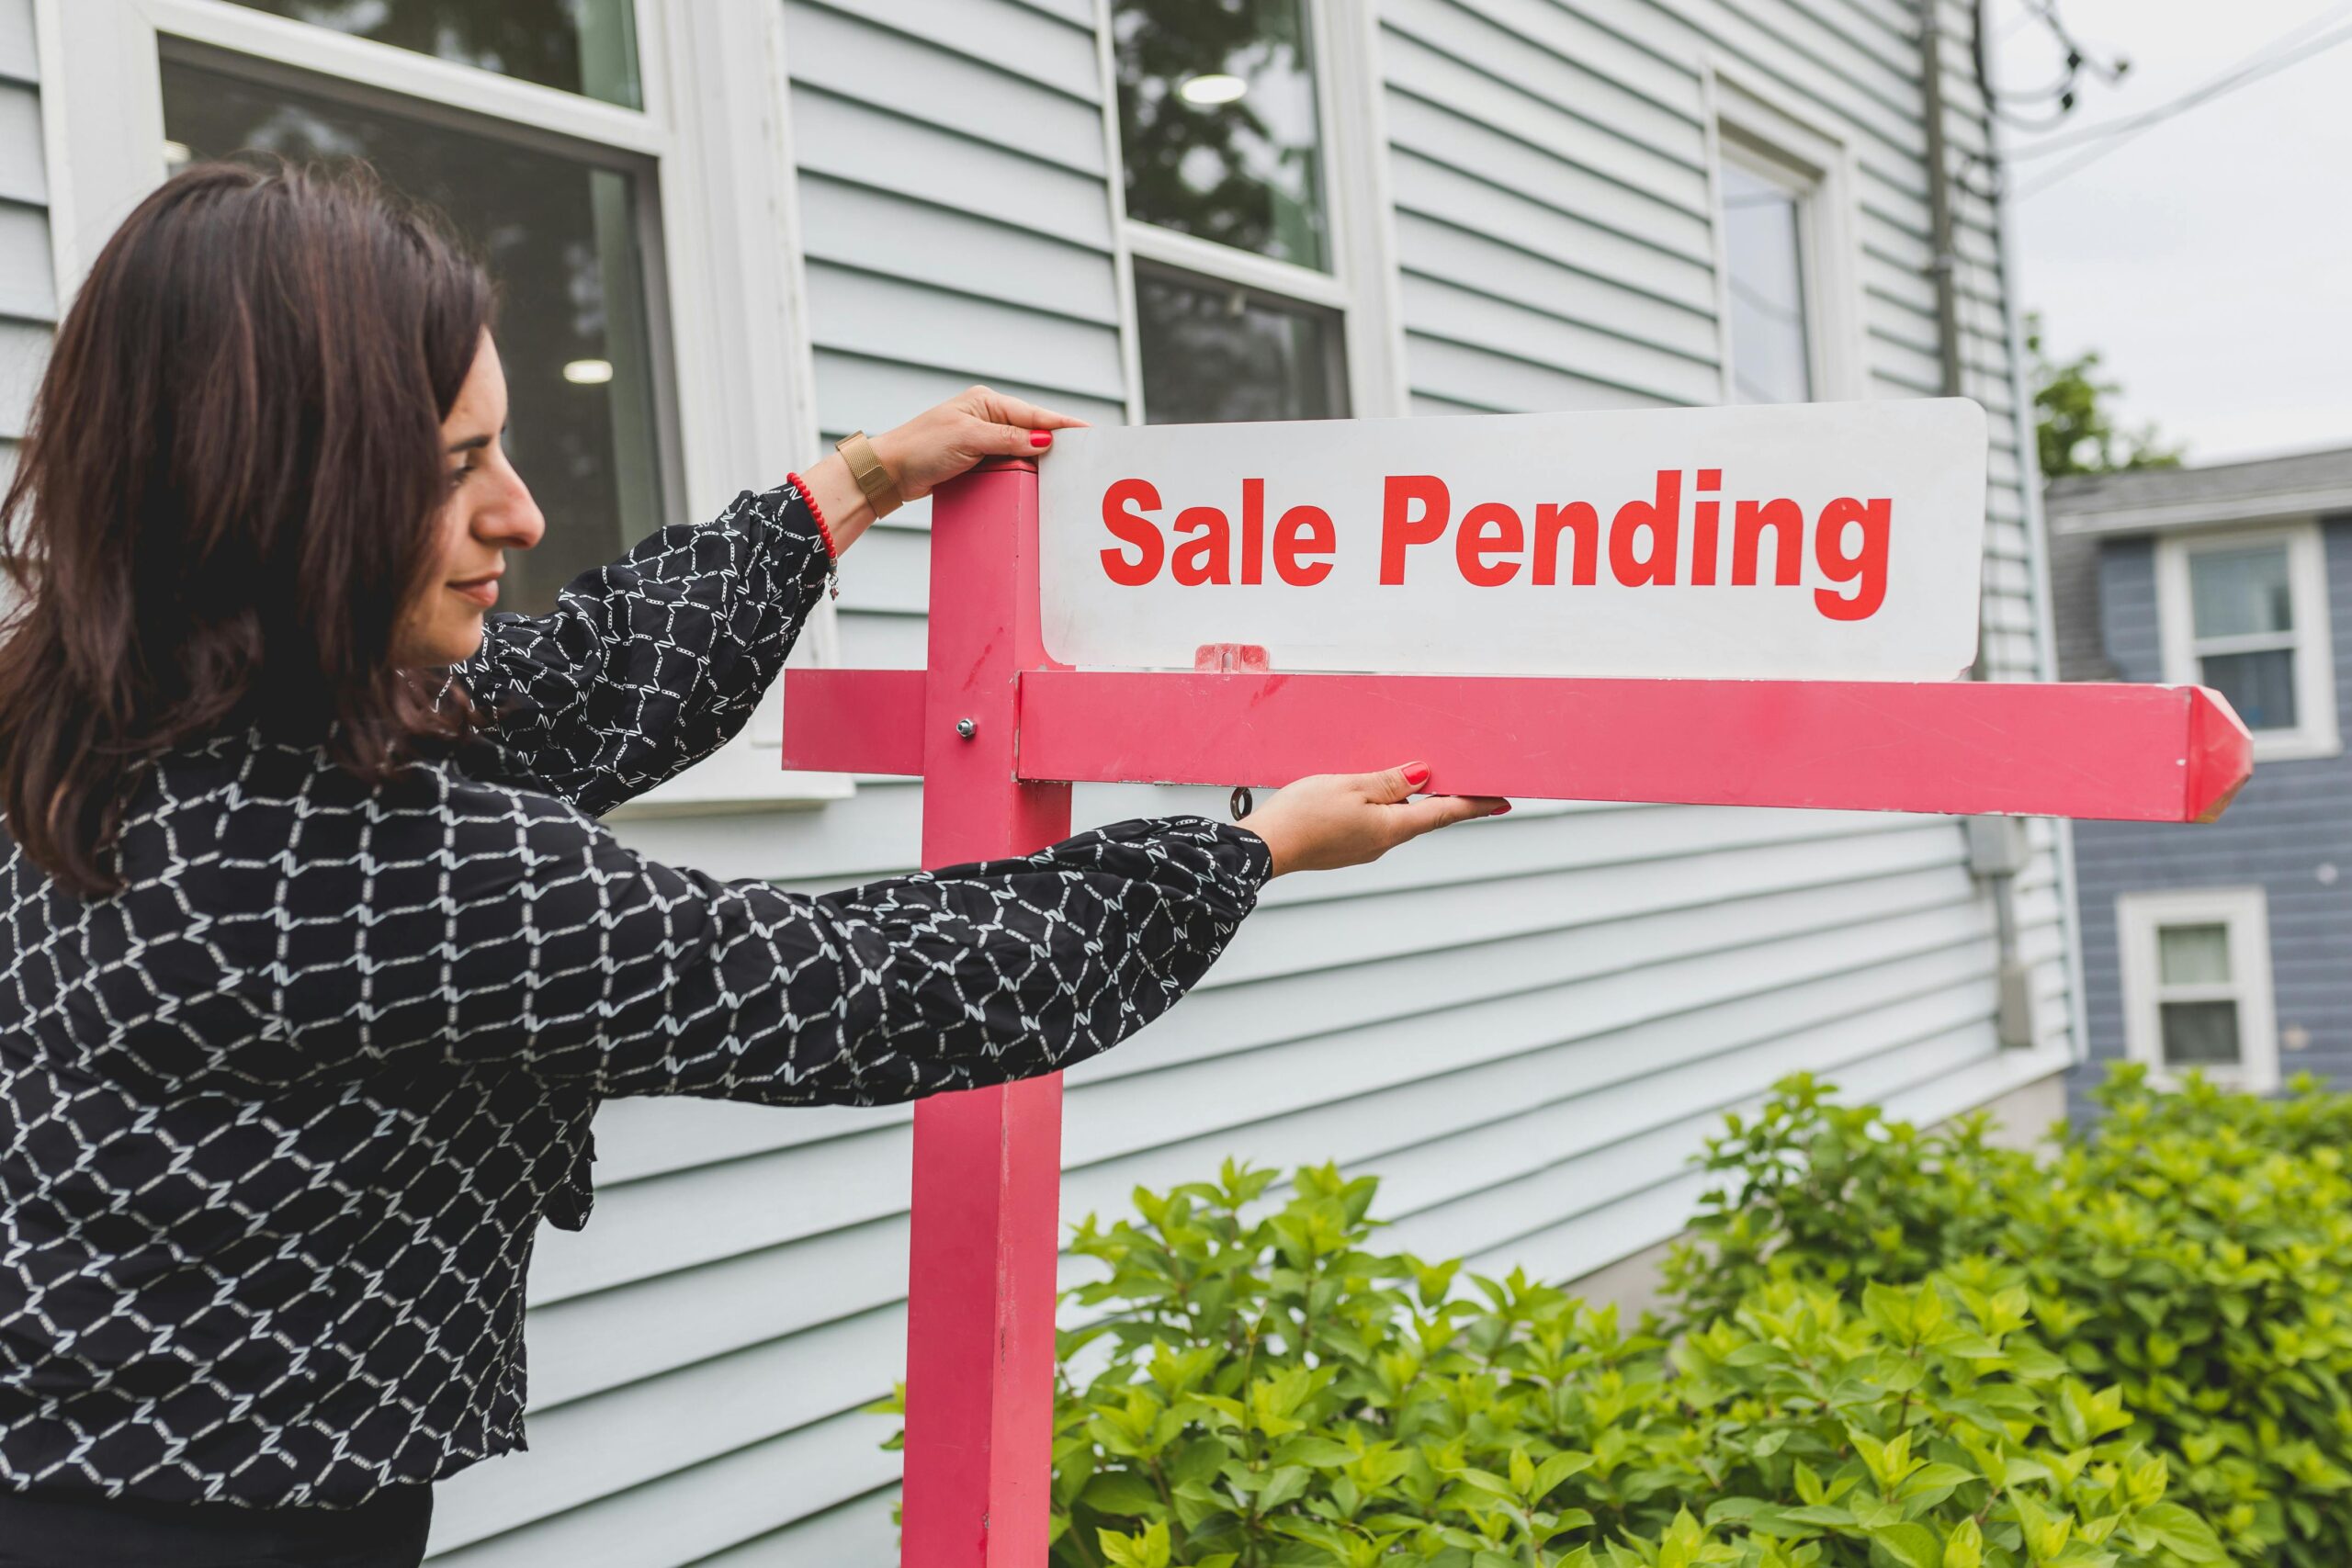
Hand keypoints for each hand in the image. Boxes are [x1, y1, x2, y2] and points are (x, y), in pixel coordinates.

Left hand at [870, 385, 1087, 502]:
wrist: (890, 472)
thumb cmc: (922, 448)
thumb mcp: (969, 439)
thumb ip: (1009, 439)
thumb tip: (1044, 439)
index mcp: (987, 403)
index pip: (1035, 414)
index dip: (1063, 424)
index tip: (1090, 432)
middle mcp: (987, 417)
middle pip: (1032, 429)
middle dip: (1057, 441)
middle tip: (1085, 454)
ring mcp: (981, 438)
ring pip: (1022, 448)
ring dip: (1040, 458)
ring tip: (1068, 468)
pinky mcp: (976, 458)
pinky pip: (1009, 462)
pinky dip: (1023, 469)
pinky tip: (1038, 478)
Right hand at [1235, 763, 1509, 877]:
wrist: (1264, 849)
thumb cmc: (1304, 816)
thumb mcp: (1350, 787)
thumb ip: (1390, 782)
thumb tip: (1425, 776)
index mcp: (1391, 829)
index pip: (1444, 814)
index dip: (1475, 805)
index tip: (1503, 801)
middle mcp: (1383, 843)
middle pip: (1423, 818)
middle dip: (1445, 800)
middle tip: (1469, 783)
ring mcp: (1363, 849)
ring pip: (1397, 820)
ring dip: (1412, 803)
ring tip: (1422, 782)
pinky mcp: (1344, 848)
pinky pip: (1375, 824)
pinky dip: (1386, 808)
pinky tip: (1375, 795)